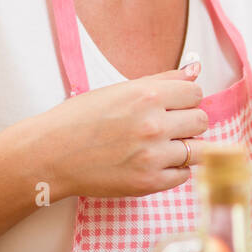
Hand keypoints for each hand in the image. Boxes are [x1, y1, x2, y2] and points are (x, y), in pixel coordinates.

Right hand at [32, 65, 209, 199]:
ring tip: (164, 145)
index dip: (185, 98)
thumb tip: (195, 69)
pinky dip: (175, 169)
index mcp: (147, 96)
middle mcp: (154, 125)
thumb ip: (162, 80)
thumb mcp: (120, 89)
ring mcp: (153, 157)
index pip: (196, 93)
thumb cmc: (81, 118)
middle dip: (188, 121)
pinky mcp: (149, 183)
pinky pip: (184, 175)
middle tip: (167, 125)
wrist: (50, 154)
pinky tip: (155, 162)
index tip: (173, 104)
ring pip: (200, 150)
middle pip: (201, 120)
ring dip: (186, 146)